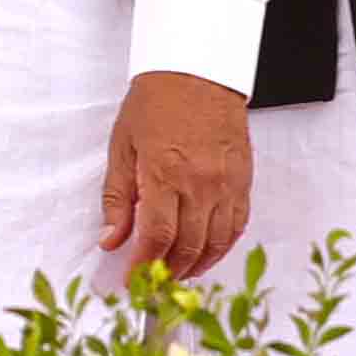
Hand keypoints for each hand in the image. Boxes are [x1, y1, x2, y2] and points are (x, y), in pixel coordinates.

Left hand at [100, 71, 251, 280]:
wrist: (197, 72)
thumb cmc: (155, 103)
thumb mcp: (122, 146)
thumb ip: (117, 197)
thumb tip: (111, 239)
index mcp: (164, 173)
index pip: (156, 236)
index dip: (144, 266)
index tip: (133, 281)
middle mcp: (200, 184)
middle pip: (188, 246)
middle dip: (168, 272)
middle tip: (154, 284)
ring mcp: (227, 184)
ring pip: (216, 242)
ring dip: (197, 265)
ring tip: (178, 275)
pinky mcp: (244, 181)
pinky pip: (238, 226)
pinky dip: (222, 246)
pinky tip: (207, 254)